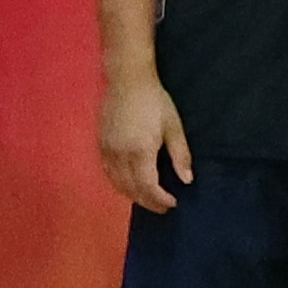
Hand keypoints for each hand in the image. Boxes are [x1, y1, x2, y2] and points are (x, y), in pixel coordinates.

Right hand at [98, 75, 192, 211]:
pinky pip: (108, 173)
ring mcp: (107, 150)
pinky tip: (129, 184)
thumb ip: (180, 155)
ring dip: (133, 195)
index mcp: (140, 151)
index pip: (149, 187)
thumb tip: (187, 180)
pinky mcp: (100, 145)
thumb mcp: (173, 126)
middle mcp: (120, 154)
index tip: (173, 203)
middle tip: (163, 207)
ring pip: (117, 184)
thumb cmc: (154, 101)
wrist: (127, 80)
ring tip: (148, 199)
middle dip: (148, 202)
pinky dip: (119, 184)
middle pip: (132, 190)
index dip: (160, 200)